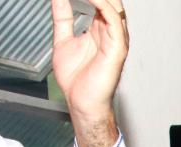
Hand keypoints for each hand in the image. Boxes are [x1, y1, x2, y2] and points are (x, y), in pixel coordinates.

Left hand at [51, 0, 127, 146]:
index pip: (100, 1)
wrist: (81, 102)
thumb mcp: (63, 40)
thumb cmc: (77, 81)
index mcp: (99, 30)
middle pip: (111, 1)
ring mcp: (116, 39)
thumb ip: (63, 17)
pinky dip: (102, 5)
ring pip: (115, 6)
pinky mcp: (117, 47)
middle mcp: (110, 32)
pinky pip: (113, 20)